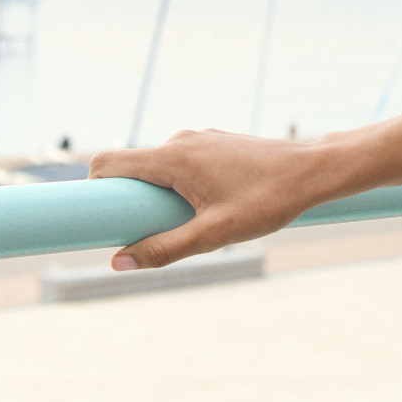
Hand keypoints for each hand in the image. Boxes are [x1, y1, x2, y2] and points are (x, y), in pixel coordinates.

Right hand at [87, 128, 346, 269]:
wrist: (314, 171)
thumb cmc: (268, 200)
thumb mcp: (215, 234)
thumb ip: (165, 249)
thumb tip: (118, 262)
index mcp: (174, 157)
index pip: (109, 162)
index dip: (90, 189)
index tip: (87, 218)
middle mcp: (182, 140)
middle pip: (132, 168)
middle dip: (128, 201)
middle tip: (140, 233)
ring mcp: (200, 139)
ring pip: (159, 168)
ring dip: (158, 196)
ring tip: (187, 224)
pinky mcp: (216, 144)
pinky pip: (181, 164)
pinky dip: (179, 186)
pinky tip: (206, 208)